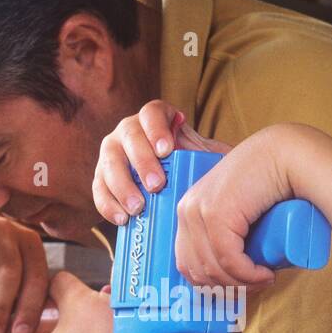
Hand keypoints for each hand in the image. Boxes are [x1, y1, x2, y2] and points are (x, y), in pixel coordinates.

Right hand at [92, 100, 230, 224]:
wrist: (171, 184)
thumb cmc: (192, 165)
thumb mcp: (206, 156)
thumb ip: (214, 154)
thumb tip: (232, 161)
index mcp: (154, 119)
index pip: (151, 113)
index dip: (156, 128)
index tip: (166, 150)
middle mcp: (129, 131)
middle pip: (129, 138)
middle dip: (141, 161)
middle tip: (156, 185)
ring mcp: (112, 154)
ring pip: (109, 163)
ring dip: (122, 186)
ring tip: (138, 208)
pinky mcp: (102, 178)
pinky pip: (99, 189)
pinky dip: (108, 205)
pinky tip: (123, 219)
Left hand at [174, 129, 292, 287]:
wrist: (285, 155)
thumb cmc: (268, 184)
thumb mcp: (238, 210)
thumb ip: (227, 230)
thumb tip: (228, 274)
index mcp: (187, 211)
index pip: (186, 262)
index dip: (212, 283)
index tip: (239, 287)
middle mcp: (186, 210)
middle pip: (197, 270)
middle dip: (227, 287)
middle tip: (256, 284)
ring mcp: (199, 211)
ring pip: (213, 268)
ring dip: (241, 283)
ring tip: (264, 278)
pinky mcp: (217, 214)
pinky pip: (228, 260)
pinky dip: (248, 274)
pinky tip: (265, 274)